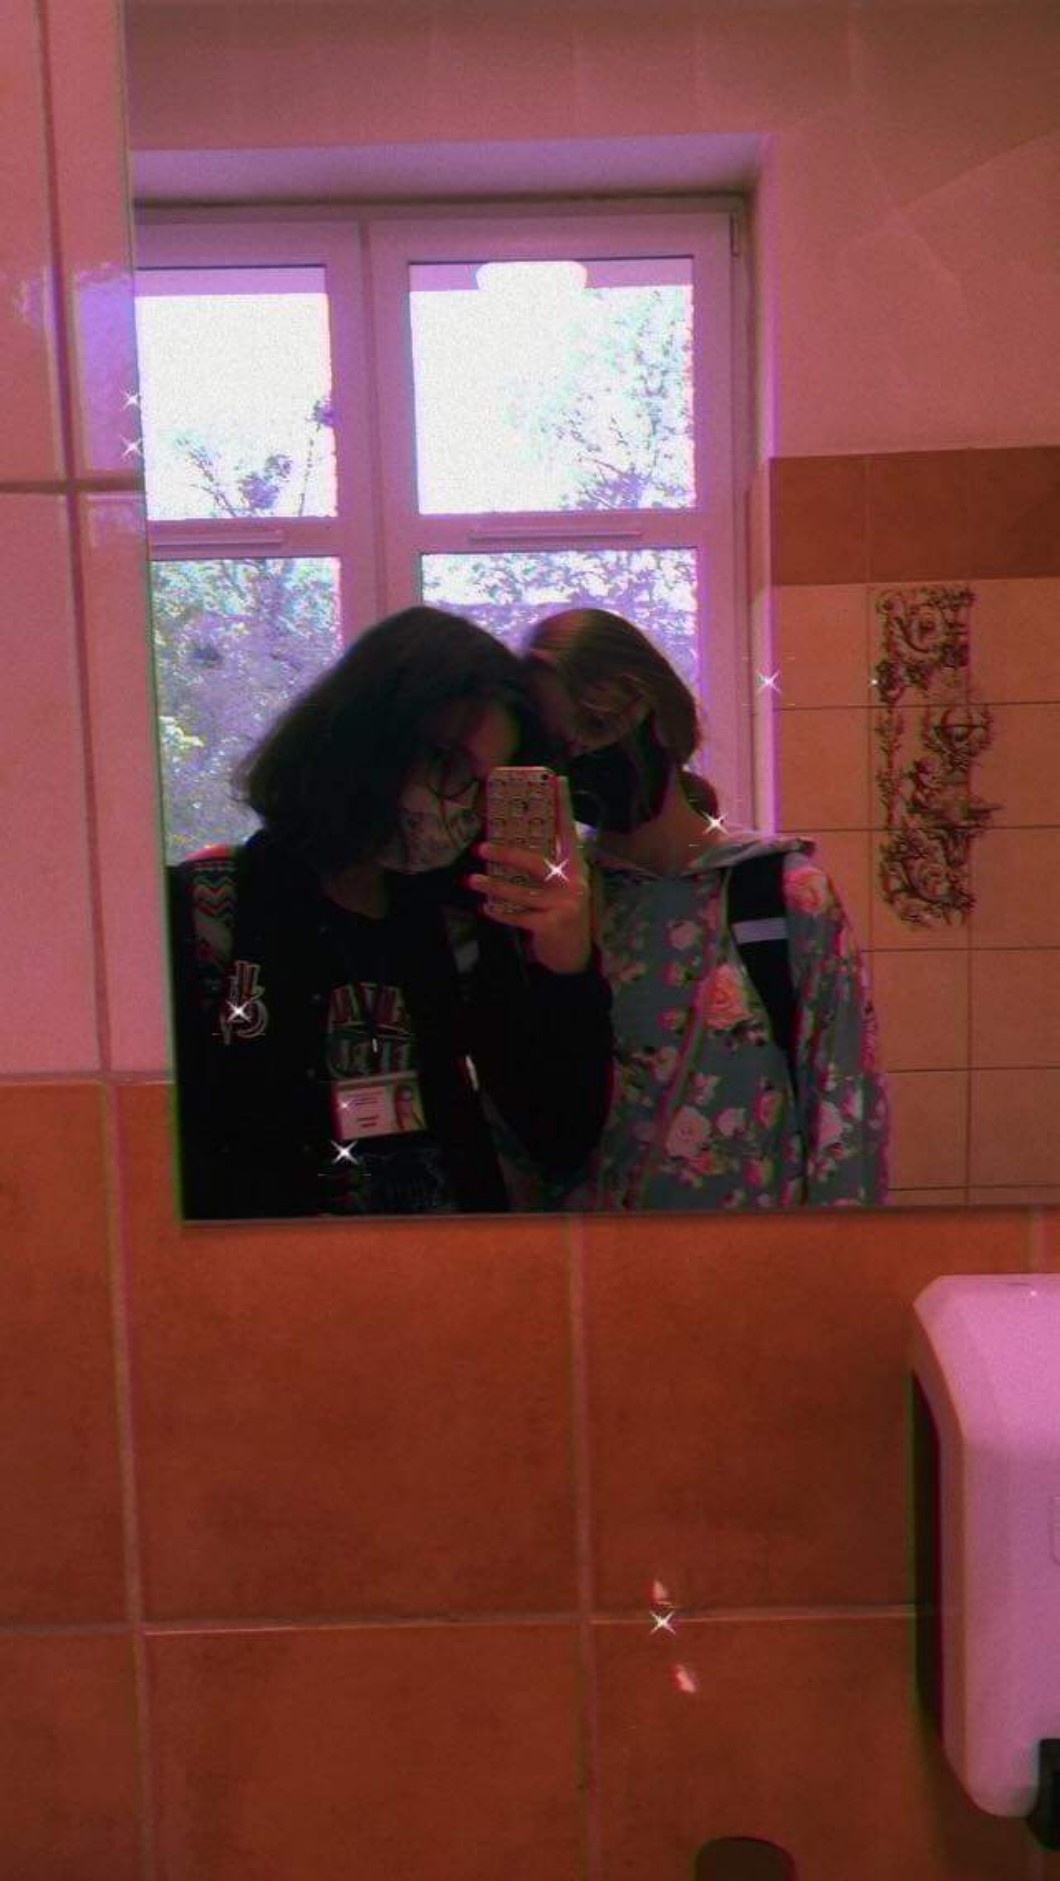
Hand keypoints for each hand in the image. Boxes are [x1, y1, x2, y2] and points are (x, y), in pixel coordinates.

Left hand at [467, 775, 591, 973]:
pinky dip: (499, 912)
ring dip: (493, 885)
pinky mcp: (550, 925)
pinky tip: (485, 908)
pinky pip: (517, 915)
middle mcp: (572, 882)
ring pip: (520, 890)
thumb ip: (546, 866)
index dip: (562, 806)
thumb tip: (512, 842)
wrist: (573, 957)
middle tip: (480, 847)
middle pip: (535, 861)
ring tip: (471, 880)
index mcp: (575, 867)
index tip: (556, 780)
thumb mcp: (560, 887)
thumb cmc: (560, 914)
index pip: (568, 830)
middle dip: (506, 853)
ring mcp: (563, 904)